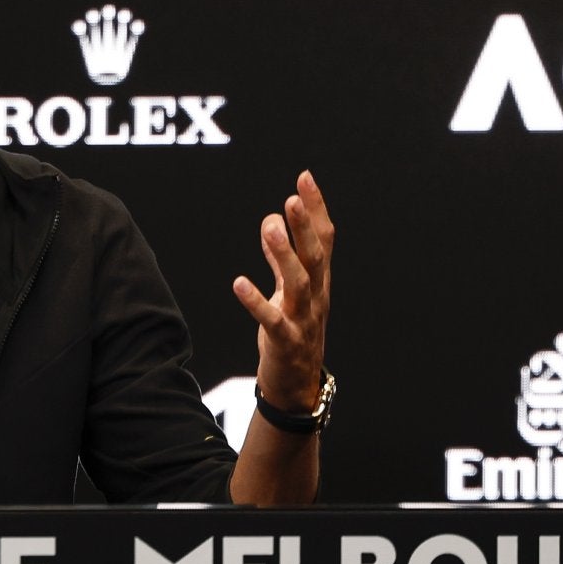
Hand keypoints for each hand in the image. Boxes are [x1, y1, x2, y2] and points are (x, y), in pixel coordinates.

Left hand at [232, 170, 332, 413]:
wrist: (297, 386)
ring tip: (269, 227)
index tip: (305, 177)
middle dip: (305, 227)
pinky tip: (238, 282)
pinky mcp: (285, 342)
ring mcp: (303, 321)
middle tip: (291, 198)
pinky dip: (256, 301)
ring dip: (285, 255)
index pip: (324, 239)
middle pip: (315, 258)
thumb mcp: (289, 291)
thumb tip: (273, 218)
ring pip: (300, 284)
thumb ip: (281, 257)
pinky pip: (272, 320)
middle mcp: (317, 297)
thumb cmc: (294, 332)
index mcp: (319, 281)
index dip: (316, 209)